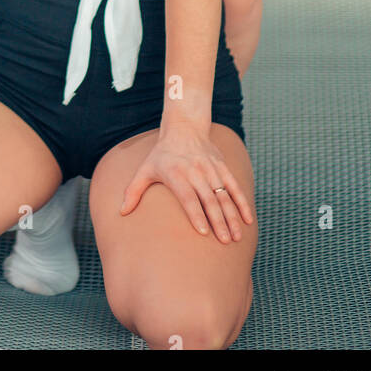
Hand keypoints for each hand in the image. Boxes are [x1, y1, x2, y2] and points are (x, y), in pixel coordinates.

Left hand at [120, 122, 253, 242]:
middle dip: (218, 222)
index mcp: (177, 174)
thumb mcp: (145, 169)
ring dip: (232, 216)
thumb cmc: (161, 154)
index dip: (196, 215)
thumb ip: (133, 191)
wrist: (184, 128)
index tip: (204, 233)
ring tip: (236, 237)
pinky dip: (242, 202)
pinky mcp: (222, 167)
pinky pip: (234, 187)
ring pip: (224, 196)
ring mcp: (211, 169)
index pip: (188, 198)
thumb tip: (121, 212)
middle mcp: (196, 171)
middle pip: (209, 200)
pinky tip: (248, 219)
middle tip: (225, 242)